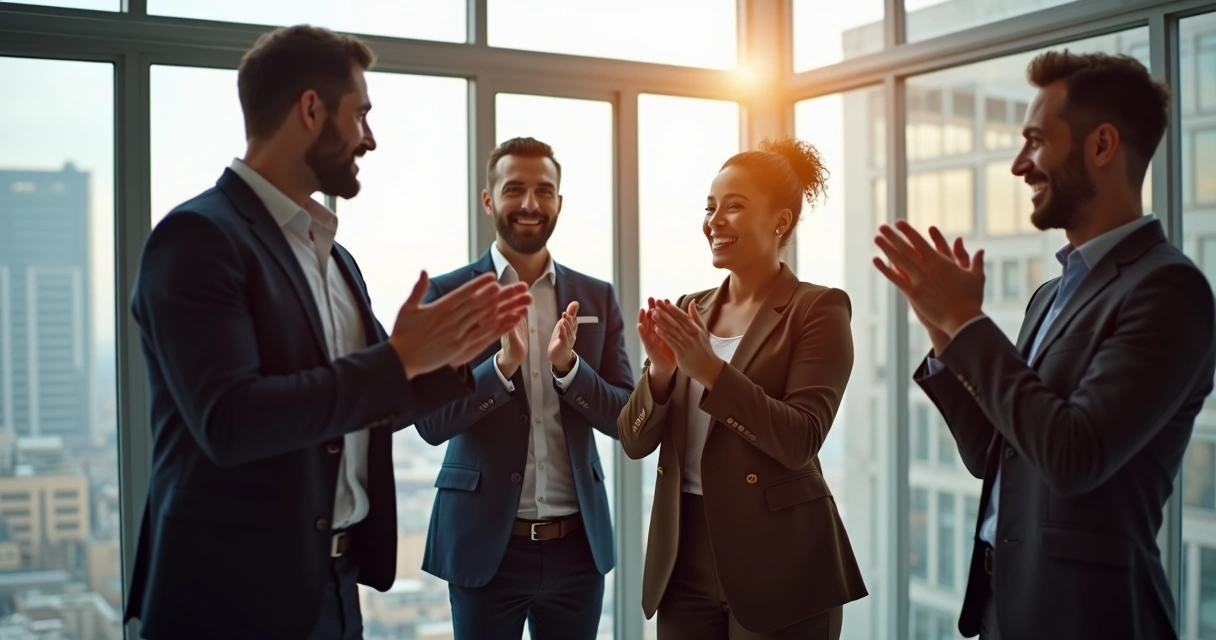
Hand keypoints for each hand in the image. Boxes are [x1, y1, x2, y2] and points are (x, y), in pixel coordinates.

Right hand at [390, 271, 531, 378]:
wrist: (401, 360)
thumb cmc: (403, 334)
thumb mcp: (407, 308)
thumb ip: (418, 289)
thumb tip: (424, 271)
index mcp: (439, 308)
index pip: (463, 294)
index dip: (478, 285)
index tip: (492, 278)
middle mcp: (451, 320)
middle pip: (480, 304)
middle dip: (501, 294)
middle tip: (517, 285)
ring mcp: (457, 334)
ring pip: (485, 318)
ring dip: (505, 308)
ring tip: (519, 299)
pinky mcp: (461, 348)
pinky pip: (484, 336)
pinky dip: (499, 327)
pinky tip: (512, 321)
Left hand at [548, 301, 578, 373]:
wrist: (559, 355)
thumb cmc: (562, 338)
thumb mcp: (565, 324)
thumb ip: (570, 314)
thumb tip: (576, 302)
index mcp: (572, 329)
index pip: (574, 320)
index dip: (573, 314)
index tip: (573, 306)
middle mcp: (572, 334)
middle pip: (572, 326)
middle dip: (569, 319)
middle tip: (566, 313)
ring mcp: (568, 340)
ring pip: (568, 332)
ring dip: (566, 325)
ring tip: (563, 319)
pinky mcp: (563, 345)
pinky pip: (564, 339)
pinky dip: (563, 333)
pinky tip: (561, 328)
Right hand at [638, 297, 675, 374]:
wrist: (670, 365)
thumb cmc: (673, 349)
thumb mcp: (677, 336)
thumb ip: (678, 325)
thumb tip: (684, 313)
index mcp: (663, 328)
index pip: (662, 316)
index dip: (663, 308)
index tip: (664, 299)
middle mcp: (655, 332)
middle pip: (652, 318)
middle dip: (651, 308)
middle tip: (651, 298)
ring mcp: (651, 339)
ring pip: (646, 326)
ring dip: (643, 317)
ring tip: (643, 309)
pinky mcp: (648, 347)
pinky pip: (644, 338)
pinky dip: (641, 331)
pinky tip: (640, 325)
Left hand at [651, 298, 724, 389]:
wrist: (708, 368)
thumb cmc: (704, 349)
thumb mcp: (702, 331)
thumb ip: (695, 317)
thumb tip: (691, 302)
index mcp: (696, 329)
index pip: (684, 317)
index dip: (674, 309)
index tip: (666, 302)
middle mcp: (692, 335)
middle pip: (676, 322)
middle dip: (665, 313)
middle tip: (655, 305)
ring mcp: (687, 344)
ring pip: (673, 331)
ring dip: (662, 322)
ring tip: (653, 314)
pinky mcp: (682, 353)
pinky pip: (671, 342)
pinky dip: (664, 335)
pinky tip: (656, 329)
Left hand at [872, 220, 985, 337]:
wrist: (963, 320)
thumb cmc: (971, 299)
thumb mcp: (976, 277)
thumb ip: (976, 262)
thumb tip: (981, 250)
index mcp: (941, 261)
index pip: (920, 242)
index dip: (908, 232)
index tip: (899, 223)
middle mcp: (927, 268)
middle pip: (906, 248)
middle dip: (893, 236)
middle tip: (881, 226)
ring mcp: (919, 281)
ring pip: (898, 261)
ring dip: (886, 248)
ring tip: (876, 238)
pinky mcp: (913, 294)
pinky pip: (895, 279)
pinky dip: (885, 269)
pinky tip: (875, 260)